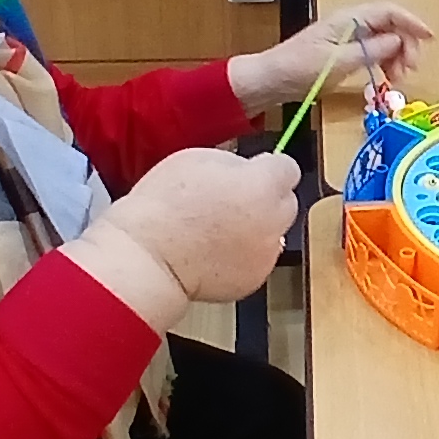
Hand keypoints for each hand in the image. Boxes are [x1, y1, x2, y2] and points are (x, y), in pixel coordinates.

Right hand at [95, 148, 300, 302]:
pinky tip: (216, 252)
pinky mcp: (254, 279)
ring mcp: (266, 253)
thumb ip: (235, 163)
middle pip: (286, 202)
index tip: (255, 171)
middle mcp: (273, 220)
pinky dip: (243, 257)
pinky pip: (257, 261)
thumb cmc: (165, 206)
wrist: (150, 256)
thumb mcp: (198, 159)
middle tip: (234, 200)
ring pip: (274, 234)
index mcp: (262, 184)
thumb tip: (246, 170)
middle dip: (266, 199)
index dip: (269, 169)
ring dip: (257, 229)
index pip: (288, 169)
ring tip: (220, 229)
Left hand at [227, 1, 434, 112]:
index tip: (429, 37)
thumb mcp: (337, 62)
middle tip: (408, 69)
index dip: (412, 22)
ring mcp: (349, 37)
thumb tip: (396, 43)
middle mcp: (351, 24)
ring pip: (386, 40)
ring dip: (397, 57)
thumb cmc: (298, 69)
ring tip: (396, 77)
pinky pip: (375, 52)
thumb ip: (369, 51)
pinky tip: (385, 77)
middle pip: (391, 26)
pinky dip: (385, 63)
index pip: (389, 12)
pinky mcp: (346, 51)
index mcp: (349, 19)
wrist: (271, 80)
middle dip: (406, 45)